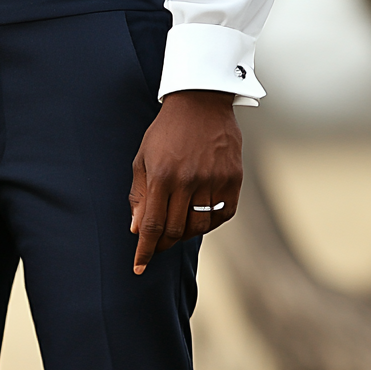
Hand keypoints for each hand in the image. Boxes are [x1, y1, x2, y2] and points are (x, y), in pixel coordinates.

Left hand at [129, 90, 242, 273]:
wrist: (201, 101)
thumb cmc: (166, 132)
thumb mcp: (143, 160)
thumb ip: (139, 196)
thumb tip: (137, 230)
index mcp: (162, 176)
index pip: (152, 226)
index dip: (145, 251)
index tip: (139, 268)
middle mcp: (188, 180)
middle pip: (176, 230)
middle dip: (164, 243)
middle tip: (159, 243)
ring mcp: (213, 179)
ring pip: (200, 226)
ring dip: (187, 234)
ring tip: (179, 225)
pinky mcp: (233, 177)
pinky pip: (222, 214)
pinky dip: (211, 222)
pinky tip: (201, 216)